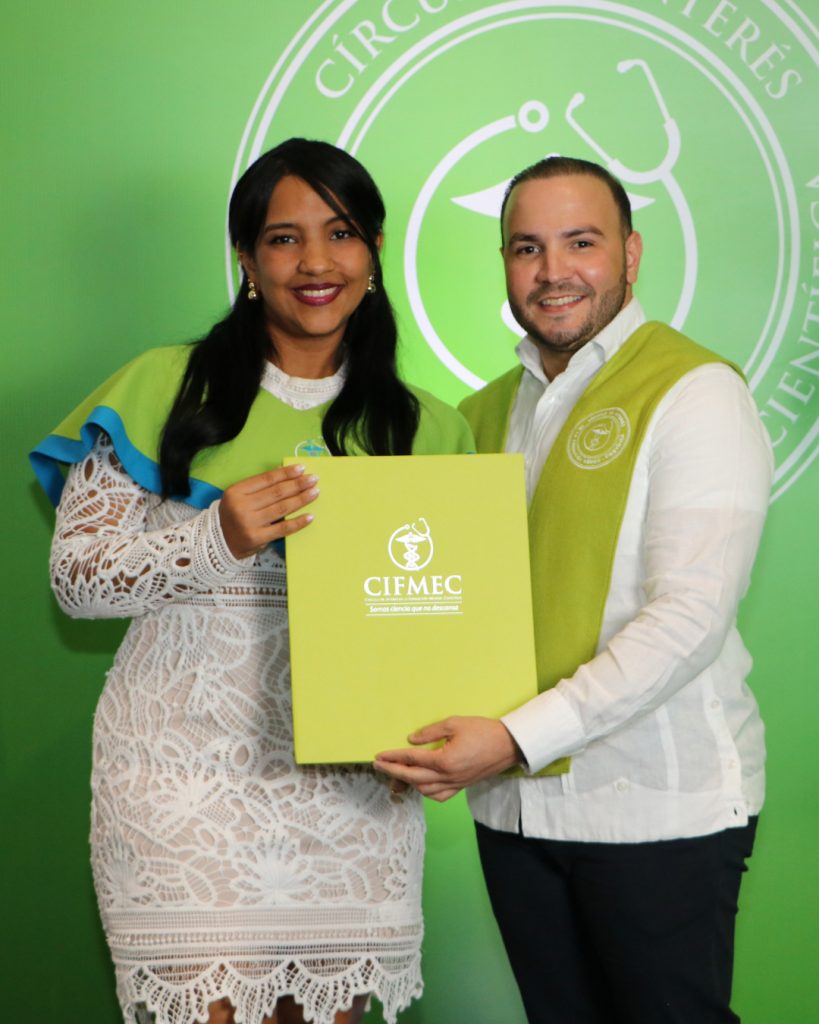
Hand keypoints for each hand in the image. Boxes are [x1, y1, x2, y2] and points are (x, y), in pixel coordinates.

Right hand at [219, 464, 318, 558]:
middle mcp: (241, 506)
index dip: (285, 473)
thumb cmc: (233, 515)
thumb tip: (285, 472)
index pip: (266, 479)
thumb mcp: (239, 497)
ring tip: (314, 493)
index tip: (301, 469)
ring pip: (281, 508)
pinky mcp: (257, 538)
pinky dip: (298, 522)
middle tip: (313, 479)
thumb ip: (259, 486)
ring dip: (301, 499)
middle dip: (298, 484)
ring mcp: (249, 523)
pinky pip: (282, 528)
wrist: (219, 542)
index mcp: (236, 492)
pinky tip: (310, 516)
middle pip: (276, 493)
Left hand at [374, 717, 520, 801]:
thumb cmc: (483, 731)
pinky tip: (420, 784)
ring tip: (396, 773)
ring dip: (408, 783)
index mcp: (445, 760)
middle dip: (393, 771)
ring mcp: (455, 784)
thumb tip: (411, 740)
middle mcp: (448, 776)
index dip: (393, 757)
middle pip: (413, 777)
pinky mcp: (462, 787)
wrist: (509, 746)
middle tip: (379, 765)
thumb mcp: (455, 723)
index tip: (379, 756)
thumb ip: (431, 732)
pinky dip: (426, 791)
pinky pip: (439, 796)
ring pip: (424, 790)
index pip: (412, 759)